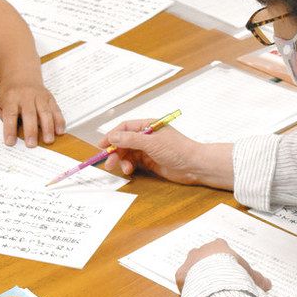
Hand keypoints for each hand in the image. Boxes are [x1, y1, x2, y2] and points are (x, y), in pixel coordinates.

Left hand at [0, 80, 64, 147]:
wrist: (21, 74)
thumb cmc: (8, 92)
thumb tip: (4, 129)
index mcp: (11, 97)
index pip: (10, 114)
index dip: (10, 129)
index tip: (10, 142)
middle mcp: (26, 96)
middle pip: (29, 114)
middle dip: (31, 130)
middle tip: (31, 145)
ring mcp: (39, 96)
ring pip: (45, 112)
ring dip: (48, 127)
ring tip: (48, 140)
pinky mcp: (49, 98)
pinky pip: (56, 109)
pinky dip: (59, 121)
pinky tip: (60, 131)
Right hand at [99, 120, 219, 185]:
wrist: (194, 166)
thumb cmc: (177, 149)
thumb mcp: (151, 142)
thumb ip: (130, 140)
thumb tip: (112, 137)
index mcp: (148, 126)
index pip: (125, 127)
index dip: (112, 135)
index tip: (102, 145)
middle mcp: (146, 136)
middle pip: (124, 142)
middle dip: (115, 151)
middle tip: (108, 161)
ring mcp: (148, 149)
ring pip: (127, 153)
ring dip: (122, 160)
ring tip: (122, 168)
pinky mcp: (150, 162)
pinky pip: (134, 162)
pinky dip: (129, 166)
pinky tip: (129, 170)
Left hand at [175, 238, 271, 290]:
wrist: (215, 279)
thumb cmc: (234, 272)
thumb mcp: (249, 274)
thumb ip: (257, 278)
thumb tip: (269, 284)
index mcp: (218, 246)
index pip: (220, 249)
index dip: (224, 260)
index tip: (229, 271)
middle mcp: (201, 250)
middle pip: (204, 256)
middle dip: (209, 266)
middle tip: (217, 281)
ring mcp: (189, 261)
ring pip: (191, 267)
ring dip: (197, 275)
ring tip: (206, 289)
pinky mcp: (180, 274)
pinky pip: (184, 280)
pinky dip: (189, 287)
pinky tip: (196, 295)